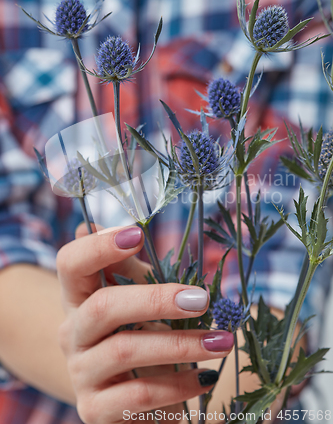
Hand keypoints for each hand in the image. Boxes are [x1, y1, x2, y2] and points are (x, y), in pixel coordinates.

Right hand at [57, 224, 233, 423]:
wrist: (132, 393)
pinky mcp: (95, 410)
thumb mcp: (138, 297)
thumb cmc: (140, 332)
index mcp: (79, 296)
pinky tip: (204, 377)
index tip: (137, 233)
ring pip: (125, 350)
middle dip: (156, 299)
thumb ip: (129, 268)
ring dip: (181, 345)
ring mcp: (81, 372)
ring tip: (221, 341)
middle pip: (103, 306)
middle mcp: (72, 332)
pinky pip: (138, 396)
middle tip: (201, 299)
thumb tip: (107, 224)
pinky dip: (178, 387)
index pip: (71, 263)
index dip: (99, 246)